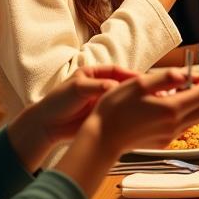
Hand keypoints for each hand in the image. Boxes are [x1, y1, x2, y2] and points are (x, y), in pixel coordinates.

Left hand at [8, 66, 138, 167]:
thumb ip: (96, 86)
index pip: (117, 71)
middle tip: (153, 93)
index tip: (145, 80)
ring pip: (124, 101)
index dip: (132, 75)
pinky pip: (120, 114)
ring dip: (136, 103)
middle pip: (124, 85)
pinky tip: (138, 118)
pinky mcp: (103, 117)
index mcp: (94, 74)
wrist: (45, 127)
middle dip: (138, 89)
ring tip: (149, 107)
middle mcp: (100, 87)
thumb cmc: (57, 103)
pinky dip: (129, 116)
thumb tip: (116, 86)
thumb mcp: (77, 89)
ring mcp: (103, 102)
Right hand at [91, 68, 198, 153]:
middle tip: (189, 82)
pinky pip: (182, 127)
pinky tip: (165, 107)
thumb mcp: (139, 84)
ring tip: (175, 93)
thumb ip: (166, 77)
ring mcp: (170, 136)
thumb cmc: (116, 109)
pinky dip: (182, 115)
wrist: (102, 139)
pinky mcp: (163, 142)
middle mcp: (175, 125)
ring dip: (192, 104)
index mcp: (172, 108)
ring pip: (194, 118)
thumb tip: (185, 74)